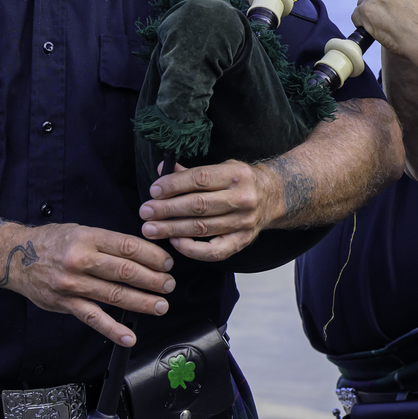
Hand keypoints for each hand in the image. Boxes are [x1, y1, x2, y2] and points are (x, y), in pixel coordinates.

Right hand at [5, 223, 175, 345]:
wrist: (15, 257)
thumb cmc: (51, 242)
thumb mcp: (80, 231)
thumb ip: (107, 242)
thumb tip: (140, 253)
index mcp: (88, 238)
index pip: (128, 247)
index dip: (152, 256)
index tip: (166, 263)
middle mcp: (81, 260)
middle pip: (125, 272)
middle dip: (153, 280)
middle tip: (168, 285)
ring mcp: (73, 284)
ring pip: (114, 295)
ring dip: (142, 302)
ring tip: (160, 305)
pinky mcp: (66, 304)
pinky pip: (93, 319)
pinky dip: (113, 329)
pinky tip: (129, 336)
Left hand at [140, 159, 279, 261]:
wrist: (272, 197)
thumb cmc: (239, 180)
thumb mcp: (221, 167)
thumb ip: (191, 171)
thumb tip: (161, 170)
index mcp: (236, 174)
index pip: (200, 178)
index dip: (174, 185)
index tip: (154, 190)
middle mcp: (242, 198)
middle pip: (198, 205)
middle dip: (167, 209)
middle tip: (145, 212)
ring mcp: (244, 222)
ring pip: (202, 228)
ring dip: (172, 229)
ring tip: (151, 229)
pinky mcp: (243, 241)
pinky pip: (215, 251)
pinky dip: (193, 249)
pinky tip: (175, 242)